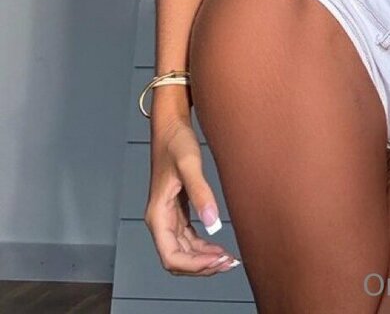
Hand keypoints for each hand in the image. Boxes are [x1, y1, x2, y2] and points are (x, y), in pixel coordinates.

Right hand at [144, 115, 240, 275]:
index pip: (171, 256)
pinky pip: (188, 239)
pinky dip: (203, 248)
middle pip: (177, 259)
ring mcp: (169, 217)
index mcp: (158, 215)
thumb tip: (214, 224)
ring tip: (228, 259)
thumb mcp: (189, 164)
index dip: (194, 264)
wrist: (171, 126)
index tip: (218, 259)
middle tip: (230, 262)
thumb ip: (201, 192)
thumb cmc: (176, 142)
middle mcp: (160, 220)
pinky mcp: (178, 211)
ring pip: (183, 252)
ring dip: (203, 259)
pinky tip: (219, 246)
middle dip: (202, 266)